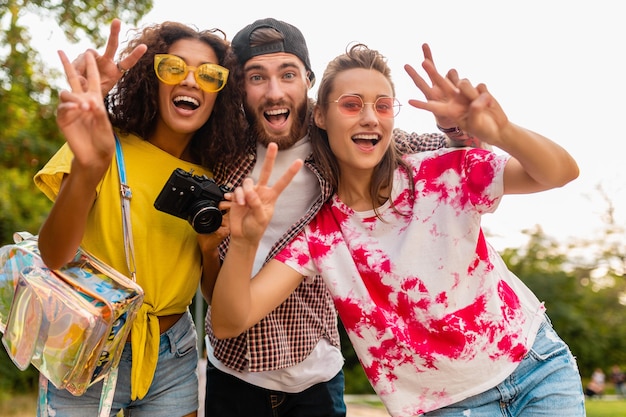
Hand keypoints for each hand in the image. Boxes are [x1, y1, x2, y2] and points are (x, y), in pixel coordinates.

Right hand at [57, 50, 114, 173]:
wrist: (96, 156)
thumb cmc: (104, 140)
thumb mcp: (105, 124)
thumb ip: (98, 112)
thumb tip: (89, 101)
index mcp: (95, 100)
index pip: (92, 80)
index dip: (91, 67)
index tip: (90, 53)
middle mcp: (82, 102)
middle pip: (72, 80)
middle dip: (67, 65)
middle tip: (60, 51)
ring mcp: (72, 110)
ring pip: (66, 94)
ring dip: (75, 98)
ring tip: (85, 107)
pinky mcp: (63, 120)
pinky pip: (62, 108)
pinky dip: (69, 108)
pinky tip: (77, 110)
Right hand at [72, 18, 146, 94]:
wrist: (84, 95)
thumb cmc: (94, 96)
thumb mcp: (97, 93)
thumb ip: (91, 87)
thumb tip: (82, 78)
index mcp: (116, 72)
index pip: (127, 62)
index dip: (135, 55)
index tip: (144, 46)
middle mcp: (107, 62)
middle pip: (112, 46)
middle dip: (114, 33)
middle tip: (117, 21)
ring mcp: (95, 58)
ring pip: (89, 54)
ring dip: (83, 65)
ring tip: (82, 78)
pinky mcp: (83, 58)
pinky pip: (80, 58)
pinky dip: (77, 66)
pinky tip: (77, 74)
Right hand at [229, 143, 302, 243]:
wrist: (243, 235)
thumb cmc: (255, 229)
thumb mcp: (261, 219)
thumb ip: (257, 204)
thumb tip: (250, 191)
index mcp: (271, 197)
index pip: (282, 182)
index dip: (290, 172)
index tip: (299, 161)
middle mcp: (261, 191)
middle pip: (266, 171)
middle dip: (270, 158)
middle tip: (273, 144)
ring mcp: (249, 192)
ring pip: (248, 181)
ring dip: (245, 191)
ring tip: (245, 204)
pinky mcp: (238, 195)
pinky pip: (238, 189)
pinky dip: (238, 196)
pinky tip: (238, 204)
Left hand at [405, 44, 507, 144]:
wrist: (497, 126)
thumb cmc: (483, 129)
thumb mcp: (475, 124)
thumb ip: (474, 111)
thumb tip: (475, 98)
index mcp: (450, 110)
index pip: (434, 106)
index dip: (422, 105)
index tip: (409, 102)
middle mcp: (455, 99)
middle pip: (440, 81)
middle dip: (431, 70)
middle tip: (423, 62)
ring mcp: (466, 92)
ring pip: (463, 82)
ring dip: (469, 91)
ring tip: (479, 105)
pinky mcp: (479, 88)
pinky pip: (480, 86)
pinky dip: (484, 94)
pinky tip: (489, 104)